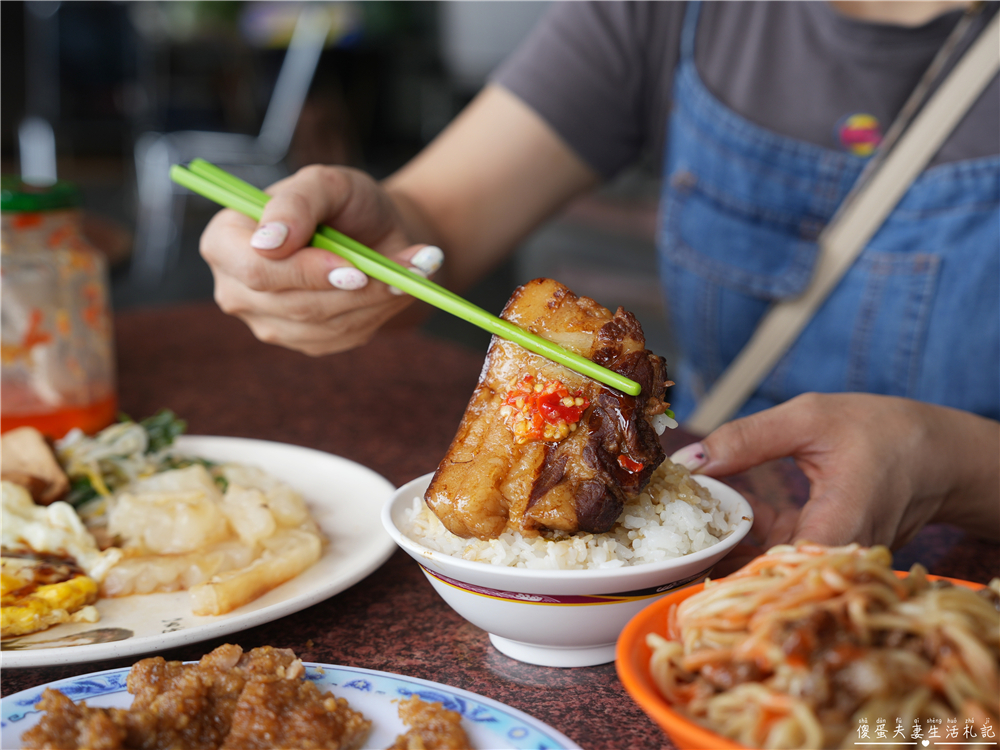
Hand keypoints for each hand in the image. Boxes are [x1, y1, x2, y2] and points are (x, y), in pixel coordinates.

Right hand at [199, 164, 443, 355]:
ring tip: (411, 271)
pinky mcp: (306, 342)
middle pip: (291, 304)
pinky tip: (396, 287)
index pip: (253, 268)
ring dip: (375, 299)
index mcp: (226, 240)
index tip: (352, 266)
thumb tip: (268, 242)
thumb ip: (296, 202)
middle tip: (397, 272)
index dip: (302, 271)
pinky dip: (379, 312)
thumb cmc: (345, 203)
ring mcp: (270, 322)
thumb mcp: (326, 183)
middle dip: (352, 288)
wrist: (377, 234)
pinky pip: (343, 336)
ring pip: (324, 325)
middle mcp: (237, 288)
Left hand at [671, 393, 999, 569]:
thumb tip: (689, 460)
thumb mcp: (809, 420)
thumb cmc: (878, 430)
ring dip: (728, 547)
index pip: (774, 570)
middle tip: (672, 547)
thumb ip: (748, 439)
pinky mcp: (822, 552)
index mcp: (838, 526)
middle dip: (716, 562)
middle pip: (765, 576)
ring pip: (768, 567)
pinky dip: (750, 536)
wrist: (932, 453)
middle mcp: (834, 555)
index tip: (685, 559)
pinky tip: (727, 512)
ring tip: (686, 528)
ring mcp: (828, 558)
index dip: (726, 570)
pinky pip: (778, 553)